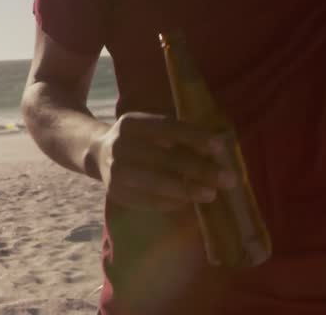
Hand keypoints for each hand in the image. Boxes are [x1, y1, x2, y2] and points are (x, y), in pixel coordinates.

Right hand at [91, 112, 236, 211]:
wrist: (97, 154)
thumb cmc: (138, 140)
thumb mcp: (150, 128)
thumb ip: (177, 136)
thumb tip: (217, 150)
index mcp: (131, 124)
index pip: (167, 128)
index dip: (194, 137)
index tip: (220, 147)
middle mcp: (119, 146)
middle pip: (164, 158)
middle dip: (199, 169)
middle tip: (228, 178)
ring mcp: (115, 171)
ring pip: (157, 183)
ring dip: (188, 189)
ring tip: (212, 194)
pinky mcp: (116, 192)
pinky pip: (149, 200)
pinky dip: (172, 202)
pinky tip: (189, 202)